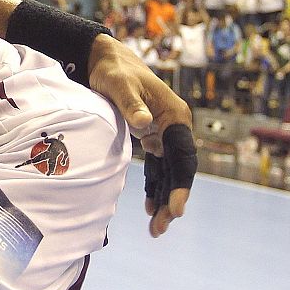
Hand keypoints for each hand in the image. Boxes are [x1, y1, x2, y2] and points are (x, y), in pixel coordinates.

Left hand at [88, 35, 195, 235]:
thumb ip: (130, 105)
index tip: (176, 209)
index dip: (180, 185)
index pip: (183, 157)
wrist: (107, 60)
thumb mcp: (119, 86)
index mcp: (175, 115)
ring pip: (169, 171)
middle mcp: (175, 125)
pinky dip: (155, 186)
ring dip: (163, 198)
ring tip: (156, 228)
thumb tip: (143, 124)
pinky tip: (150, 207)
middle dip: (172, 199)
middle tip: (160, 227)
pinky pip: (158, 167)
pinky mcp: (152, 136)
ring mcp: (164, 132)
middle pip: (178, 169)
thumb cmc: (114, 71)